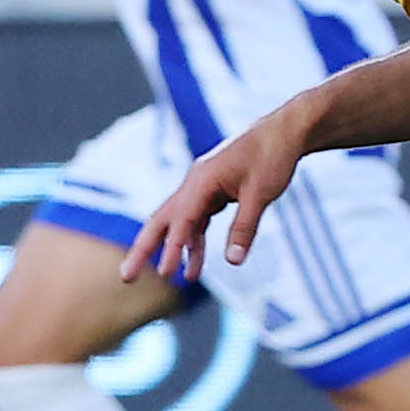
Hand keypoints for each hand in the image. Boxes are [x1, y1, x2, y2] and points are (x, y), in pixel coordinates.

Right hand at [123, 109, 310, 284]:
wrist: (284, 131)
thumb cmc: (272, 156)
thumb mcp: (261, 193)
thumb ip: (245, 227)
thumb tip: (233, 261)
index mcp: (202, 178)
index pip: (182, 219)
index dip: (172, 248)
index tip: (165, 274)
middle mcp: (195, 182)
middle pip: (162, 219)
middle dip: (144, 249)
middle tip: (126, 277)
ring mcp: (202, 187)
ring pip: (178, 222)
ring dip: (172, 249)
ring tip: (167, 279)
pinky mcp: (213, 192)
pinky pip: (197, 221)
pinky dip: (194, 242)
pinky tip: (194, 265)